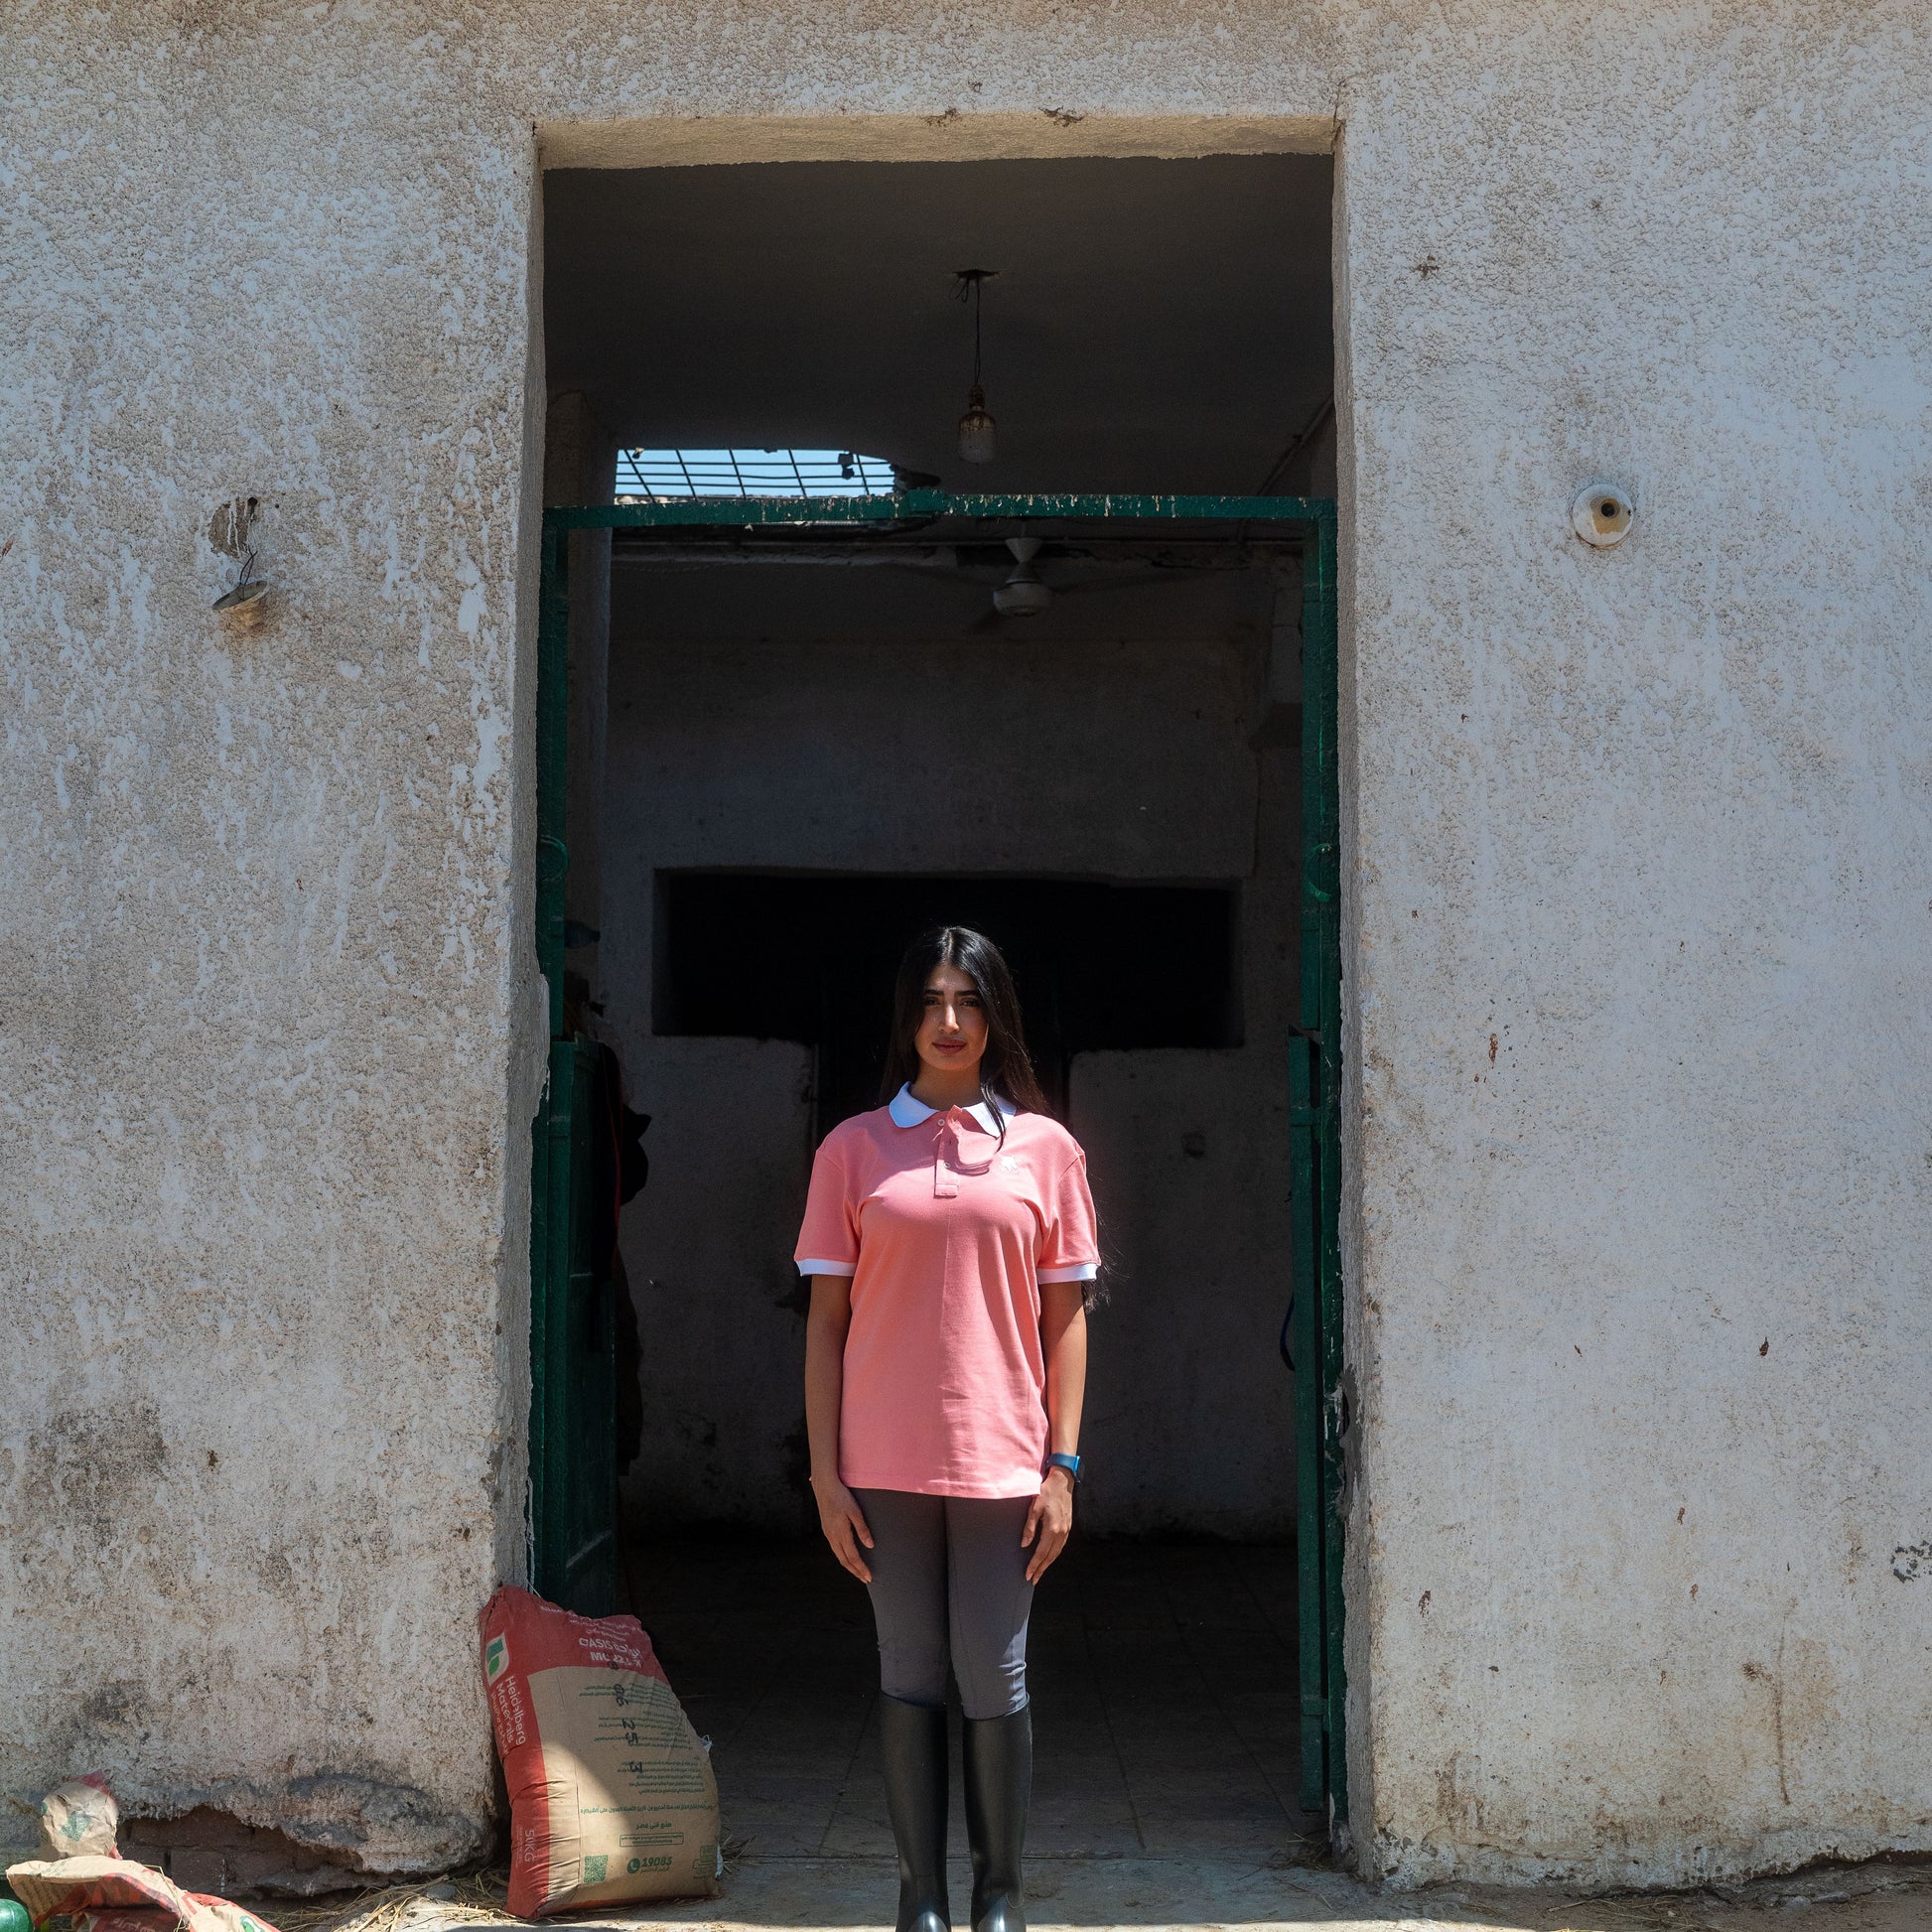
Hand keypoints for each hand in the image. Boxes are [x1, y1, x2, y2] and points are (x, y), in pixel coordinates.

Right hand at [811, 1474, 873, 1581]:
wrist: (824, 1486)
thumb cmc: (841, 1496)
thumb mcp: (855, 1511)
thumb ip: (862, 1529)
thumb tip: (870, 1545)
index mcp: (840, 1533)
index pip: (853, 1557)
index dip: (861, 1568)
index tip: (868, 1576)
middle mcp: (832, 1537)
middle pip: (844, 1560)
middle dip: (855, 1571)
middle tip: (865, 1579)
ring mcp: (828, 1534)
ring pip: (839, 1555)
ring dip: (849, 1565)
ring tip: (858, 1571)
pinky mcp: (826, 1529)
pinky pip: (835, 1549)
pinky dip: (843, 1557)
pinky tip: (847, 1556)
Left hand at [1021, 1467, 1074, 1583]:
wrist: (1062, 1481)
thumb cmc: (1046, 1492)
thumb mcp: (1034, 1507)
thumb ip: (1029, 1527)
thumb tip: (1024, 1544)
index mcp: (1052, 1529)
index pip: (1041, 1553)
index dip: (1034, 1565)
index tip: (1028, 1575)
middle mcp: (1061, 1532)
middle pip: (1050, 1556)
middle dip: (1041, 1569)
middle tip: (1033, 1579)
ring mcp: (1066, 1530)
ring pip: (1057, 1553)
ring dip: (1048, 1564)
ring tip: (1040, 1572)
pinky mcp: (1068, 1527)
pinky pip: (1061, 1546)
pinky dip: (1054, 1555)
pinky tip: (1049, 1557)